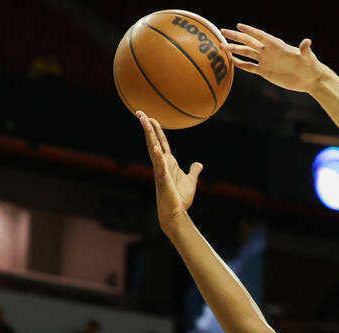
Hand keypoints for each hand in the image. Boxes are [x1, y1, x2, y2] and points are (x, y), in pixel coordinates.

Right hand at [137, 112, 202, 227]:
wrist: (176, 213)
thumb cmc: (180, 198)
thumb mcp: (191, 181)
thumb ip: (194, 171)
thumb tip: (199, 164)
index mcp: (168, 162)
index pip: (161, 141)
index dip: (156, 129)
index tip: (150, 117)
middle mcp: (162, 163)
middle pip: (153, 140)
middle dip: (147, 126)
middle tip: (140, 112)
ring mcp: (160, 170)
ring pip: (153, 148)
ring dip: (148, 134)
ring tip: (143, 120)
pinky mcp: (162, 179)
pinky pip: (159, 165)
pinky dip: (157, 156)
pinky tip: (155, 147)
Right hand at [222, 24, 323, 92]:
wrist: (310, 79)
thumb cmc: (311, 67)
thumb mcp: (308, 58)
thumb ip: (305, 50)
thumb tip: (307, 42)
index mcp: (277, 46)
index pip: (260, 36)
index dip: (250, 30)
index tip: (239, 25)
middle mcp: (269, 52)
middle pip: (249, 42)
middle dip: (236, 37)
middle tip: (222, 32)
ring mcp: (266, 61)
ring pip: (247, 54)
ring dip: (235, 50)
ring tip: (221, 46)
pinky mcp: (266, 72)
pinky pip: (250, 67)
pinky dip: (241, 64)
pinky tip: (232, 61)